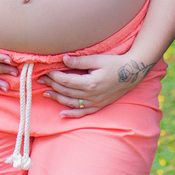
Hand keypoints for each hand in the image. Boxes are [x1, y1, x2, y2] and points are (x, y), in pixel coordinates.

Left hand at [39, 53, 155, 117]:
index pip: (66, 81)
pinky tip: (62, 114)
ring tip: (46, 94)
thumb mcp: (98, 59)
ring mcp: (96, 102)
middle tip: (41, 80)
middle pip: (67, 92)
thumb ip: (80, 62)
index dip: (54, 76)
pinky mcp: (100, 105)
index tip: (45, 71)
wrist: (133, 73)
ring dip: (58, 99)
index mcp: (90, 83)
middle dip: (52, 85)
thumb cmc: (115, 63)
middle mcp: (92, 95)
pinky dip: (72, 114)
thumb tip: (63, 59)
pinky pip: (83, 113)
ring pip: (72, 103)